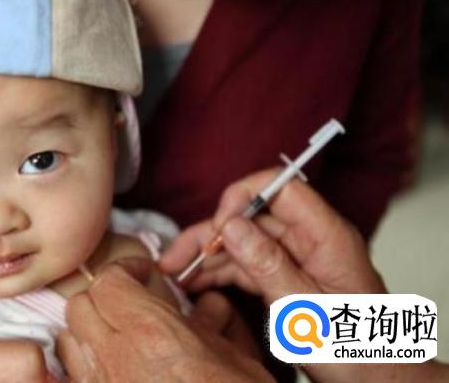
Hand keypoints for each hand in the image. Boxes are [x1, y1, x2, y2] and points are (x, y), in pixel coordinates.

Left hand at [56, 257, 273, 382]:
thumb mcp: (235, 363)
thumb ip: (212, 326)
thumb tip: (205, 307)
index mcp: (152, 335)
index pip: (110, 280)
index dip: (127, 271)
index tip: (143, 275)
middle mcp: (115, 359)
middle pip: (81, 304)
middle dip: (104, 297)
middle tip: (132, 304)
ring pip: (68, 339)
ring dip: (88, 330)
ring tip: (119, 337)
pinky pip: (72, 376)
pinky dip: (84, 365)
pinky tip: (113, 371)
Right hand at [162, 169, 448, 382]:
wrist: (376, 380)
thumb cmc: (355, 349)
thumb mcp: (304, 308)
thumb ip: (267, 264)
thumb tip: (232, 226)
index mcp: (326, 235)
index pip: (282, 187)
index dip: (244, 196)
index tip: (219, 224)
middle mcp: (309, 239)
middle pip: (252, 218)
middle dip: (210, 234)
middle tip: (175, 257)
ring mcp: (296, 258)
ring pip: (243, 242)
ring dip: (207, 257)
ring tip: (174, 274)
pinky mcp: (286, 277)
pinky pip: (247, 265)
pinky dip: (220, 273)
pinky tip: (195, 284)